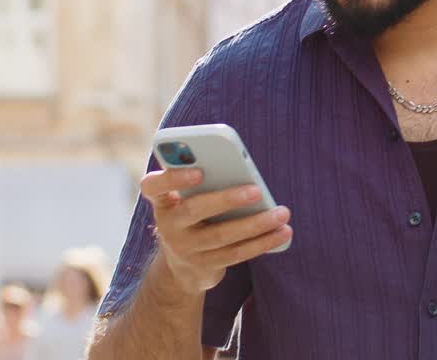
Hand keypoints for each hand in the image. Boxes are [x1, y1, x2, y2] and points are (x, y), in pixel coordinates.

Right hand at [139, 168, 292, 297]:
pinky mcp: (205, 266)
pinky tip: (282, 232)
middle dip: (227, 199)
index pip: (154, 186)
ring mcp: (185, 249)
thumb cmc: (195, 215)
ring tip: (282, 212)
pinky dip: (262, 242)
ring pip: (222, 235)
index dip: (173, 178)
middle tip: (256, 190)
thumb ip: (206, 183)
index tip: (199, 171)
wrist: (183, 265)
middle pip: (194, 210)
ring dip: (255, 224)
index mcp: (163, 201)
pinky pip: (236, 254)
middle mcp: (168, 225)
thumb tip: (243, 171)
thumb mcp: (190, 199)